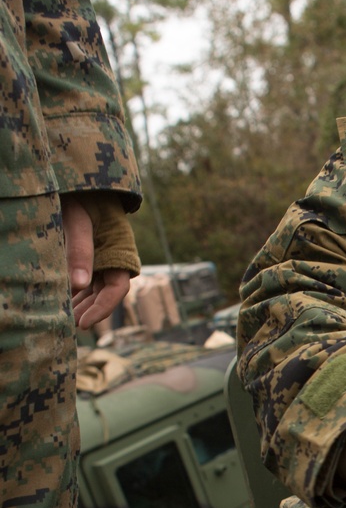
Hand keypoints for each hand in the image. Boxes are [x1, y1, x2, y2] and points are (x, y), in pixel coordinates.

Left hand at [62, 196, 131, 328]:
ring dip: (82, 303)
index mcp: (121, 251)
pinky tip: (63, 301)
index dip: (102, 309)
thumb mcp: (77, 220)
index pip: (116, 289)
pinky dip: (77, 291)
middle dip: (89, 311)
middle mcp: (116, 257)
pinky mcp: (93, 254)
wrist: (84, 182)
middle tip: (69, 325)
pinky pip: (88, 279)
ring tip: (64, 317)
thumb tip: (78, 284)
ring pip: (96, 288)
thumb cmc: (82, 197)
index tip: (83, 323)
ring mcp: (105, 257)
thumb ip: (79, 250)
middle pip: (106, 293)